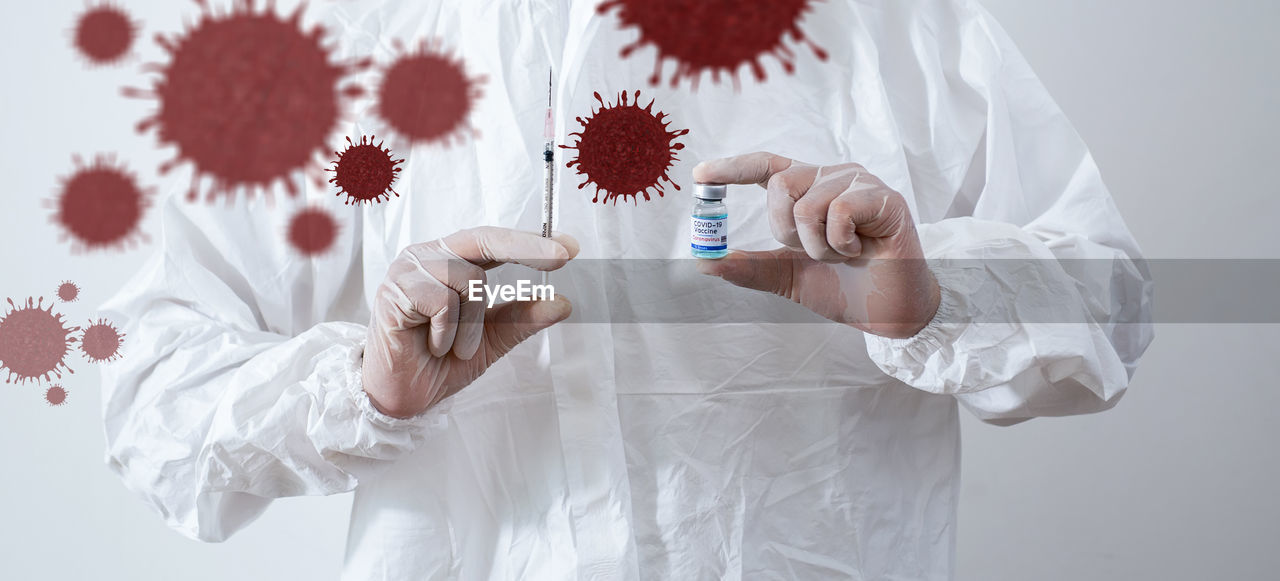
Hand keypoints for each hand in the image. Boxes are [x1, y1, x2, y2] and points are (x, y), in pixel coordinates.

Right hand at [362, 227, 577, 417]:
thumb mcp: (492, 340)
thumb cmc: (440, 361)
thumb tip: (562, 302)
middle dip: (527, 248)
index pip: (494, 242)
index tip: (570, 247)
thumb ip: (522, 319)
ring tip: (453, 346)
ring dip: (472, 324)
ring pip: (468, 279)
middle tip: (562, 257)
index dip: (531, 242)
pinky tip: (432, 344)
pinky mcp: (395, 289)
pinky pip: (443, 302)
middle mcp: (430, 256)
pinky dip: (447, 331)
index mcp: (451, 260)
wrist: (401, 396)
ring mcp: (409, 269)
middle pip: (484, 240)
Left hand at [692, 153, 939, 338]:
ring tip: (843, 255)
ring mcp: (860, 184)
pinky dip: (840, 243)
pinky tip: (861, 251)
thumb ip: (748, 267)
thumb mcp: (787, 277)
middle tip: (815, 253)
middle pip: (780, 184)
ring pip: (807, 204)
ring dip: (817, 246)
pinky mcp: (885, 198)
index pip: (765, 167)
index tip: (701, 175)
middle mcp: (832, 178)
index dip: (733, 168)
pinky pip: (839, 211)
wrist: (891, 314)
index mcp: (809, 190)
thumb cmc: (845, 288)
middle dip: (786, 231)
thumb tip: (704, 262)